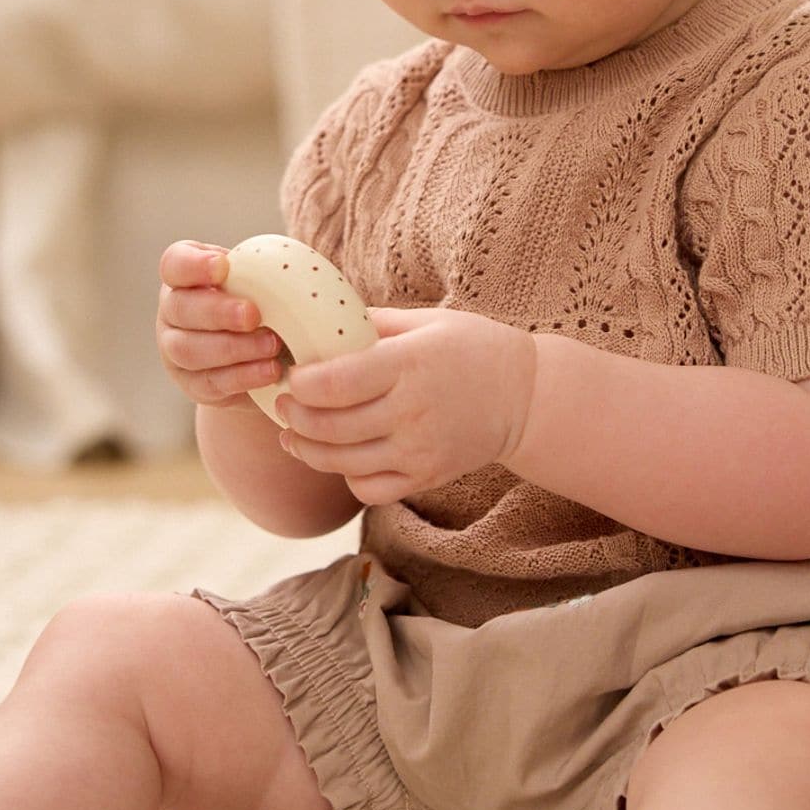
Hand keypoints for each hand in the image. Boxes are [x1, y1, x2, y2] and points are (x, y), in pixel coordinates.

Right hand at [155, 241, 286, 406]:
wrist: (265, 354)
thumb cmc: (266, 303)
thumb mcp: (262, 281)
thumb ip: (267, 271)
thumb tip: (300, 266)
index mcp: (185, 276)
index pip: (175, 263)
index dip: (193, 265)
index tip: (223, 266)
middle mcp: (173, 311)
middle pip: (180, 308)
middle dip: (218, 312)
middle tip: (253, 314)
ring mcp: (175, 351)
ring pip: (189, 350)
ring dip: (233, 348)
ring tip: (271, 345)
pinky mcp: (192, 385)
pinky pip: (210, 382)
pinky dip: (243, 376)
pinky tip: (270, 371)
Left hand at [273, 305, 536, 505]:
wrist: (526, 396)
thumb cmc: (471, 347)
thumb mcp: (425, 320)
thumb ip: (372, 323)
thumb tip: (317, 320)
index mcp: (410, 364)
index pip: (335, 383)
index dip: (299, 384)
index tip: (288, 375)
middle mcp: (413, 411)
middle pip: (330, 427)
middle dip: (294, 416)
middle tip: (282, 403)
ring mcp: (420, 451)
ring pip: (341, 463)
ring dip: (307, 449)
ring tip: (293, 434)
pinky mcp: (427, 477)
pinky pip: (369, 489)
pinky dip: (345, 476)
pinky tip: (339, 457)